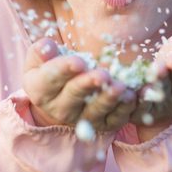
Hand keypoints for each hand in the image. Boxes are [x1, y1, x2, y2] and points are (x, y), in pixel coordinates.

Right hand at [22, 38, 137, 132]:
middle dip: (88, 85)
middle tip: (102, 75)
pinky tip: (133, 96)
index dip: (64, 70)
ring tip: (120, 87)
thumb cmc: (50, 70)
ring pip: (96, 111)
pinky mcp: (102, 125)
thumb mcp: (39, 60)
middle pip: (74, 97)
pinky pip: (115, 119)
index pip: (50, 79)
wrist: (61, 97)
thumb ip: (41, 52)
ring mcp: (81, 119)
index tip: (78, 62)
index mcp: (40, 90)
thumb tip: (47, 46)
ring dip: (109, 99)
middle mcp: (59, 109)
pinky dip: (125, 109)